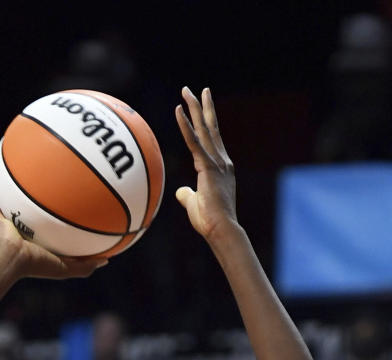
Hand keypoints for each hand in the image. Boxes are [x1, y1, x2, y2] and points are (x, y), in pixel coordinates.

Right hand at [0, 175, 108, 279]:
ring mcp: (6, 224)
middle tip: (47, 177)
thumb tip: (107, 260)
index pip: (48, 225)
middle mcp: (21, 231)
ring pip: (9, 200)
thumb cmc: (37, 266)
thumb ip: (85, 265)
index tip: (69, 199)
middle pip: (29, 208)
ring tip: (20, 167)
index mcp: (37, 241)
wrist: (11, 262)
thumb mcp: (66, 268)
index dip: (57, 213)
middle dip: (36, 194)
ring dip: (12, 186)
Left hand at [175, 87, 237, 239]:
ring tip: (186, 91)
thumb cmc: (209, 221)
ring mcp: (216, 162)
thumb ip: (188, 195)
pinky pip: (194, 142)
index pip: (212, 139)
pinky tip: (178, 111)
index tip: (202, 104)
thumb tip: (180, 191)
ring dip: (194, 108)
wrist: (221, 229)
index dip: (206, 121)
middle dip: (202, 106)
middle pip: (210, 127)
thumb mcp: (195, 204)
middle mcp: (221, 160)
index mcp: (220, 167)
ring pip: (204, 129)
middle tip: (194, 89)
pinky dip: (185, 126)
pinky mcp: (207, 167)